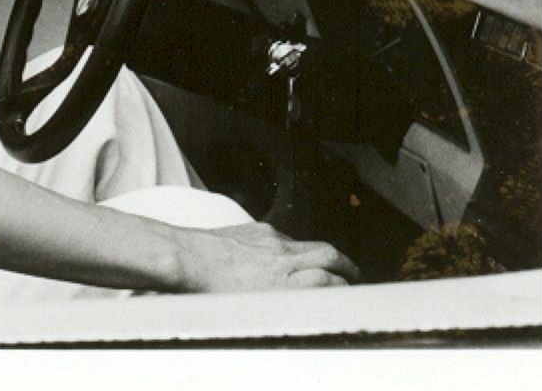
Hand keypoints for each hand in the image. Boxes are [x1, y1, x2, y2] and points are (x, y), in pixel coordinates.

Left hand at [176, 221, 360, 291]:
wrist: (187, 258)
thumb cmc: (211, 292)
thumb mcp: (251, 311)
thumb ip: (281, 305)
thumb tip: (301, 308)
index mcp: (282, 282)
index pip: (329, 282)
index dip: (344, 289)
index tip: (349, 295)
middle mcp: (282, 258)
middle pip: (329, 256)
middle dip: (348, 268)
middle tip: (354, 277)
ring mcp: (271, 240)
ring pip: (311, 244)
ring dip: (327, 255)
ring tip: (334, 265)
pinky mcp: (259, 229)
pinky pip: (289, 237)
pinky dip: (300, 247)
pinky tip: (296, 256)